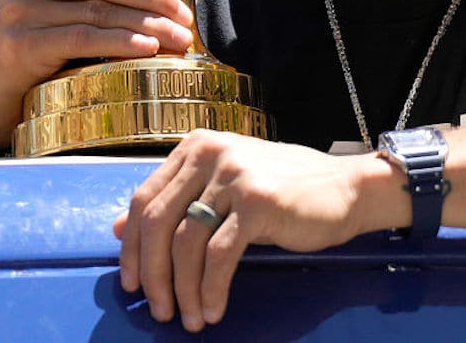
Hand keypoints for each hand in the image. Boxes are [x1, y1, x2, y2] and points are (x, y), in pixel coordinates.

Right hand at [0, 0, 195, 149]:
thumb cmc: (43, 48)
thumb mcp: (62, 9)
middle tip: (185, 19)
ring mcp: (21, 10)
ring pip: (101, 10)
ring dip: (149, 25)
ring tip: (179, 39)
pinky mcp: (21, 44)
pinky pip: (84, 38)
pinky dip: (121, 42)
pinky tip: (148, 50)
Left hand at [114, 129, 394, 332]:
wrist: (346, 188)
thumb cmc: (285, 190)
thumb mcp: (224, 187)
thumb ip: (176, 201)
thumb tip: (120, 229)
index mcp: (196, 147)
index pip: (143, 199)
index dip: (133, 247)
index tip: (131, 282)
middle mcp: (210, 153)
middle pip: (157, 221)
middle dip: (152, 274)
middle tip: (157, 309)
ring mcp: (234, 175)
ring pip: (185, 243)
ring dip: (182, 290)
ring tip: (190, 318)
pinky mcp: (257, 201)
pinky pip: (220, 255)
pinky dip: (211, 289)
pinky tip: (214, 308)